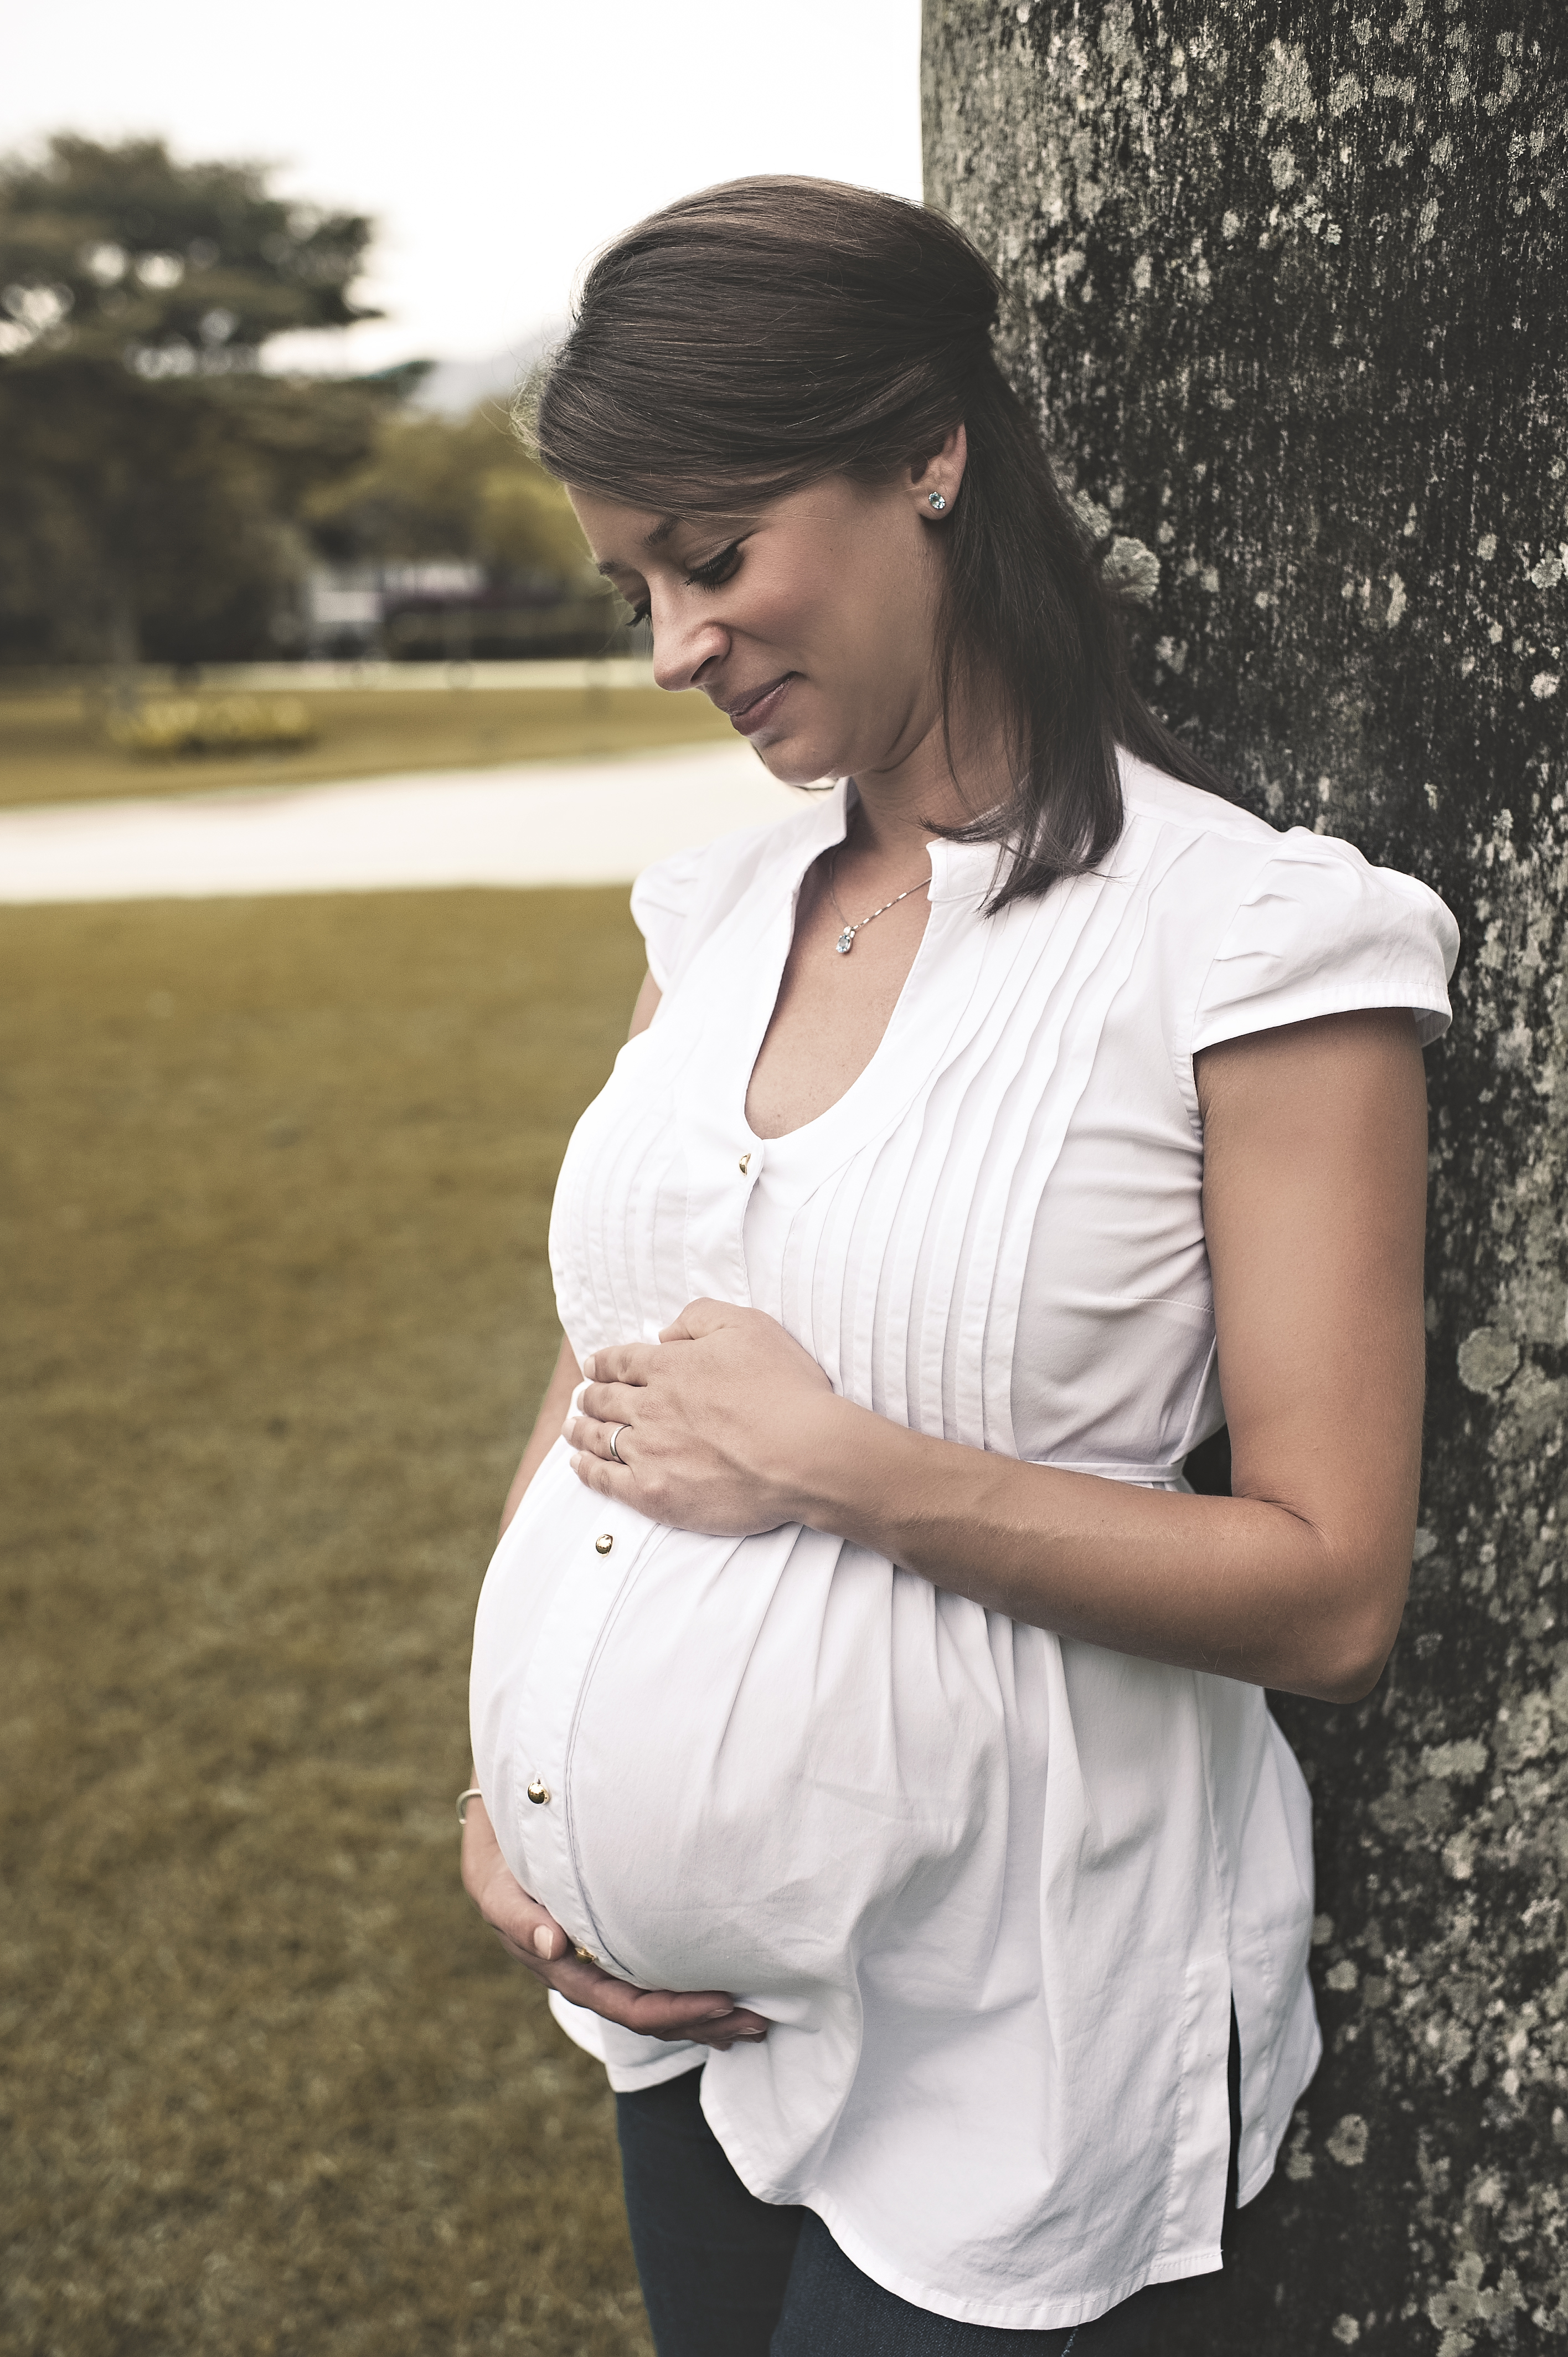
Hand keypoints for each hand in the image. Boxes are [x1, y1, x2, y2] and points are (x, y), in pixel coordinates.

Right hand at [460, 1793, 767, 2048]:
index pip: (624, 2004)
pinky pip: (654, 1977)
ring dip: (705, 2015)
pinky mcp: (613, 1942)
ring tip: (755, 2020)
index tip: (723, 2002)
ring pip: (656, 2002)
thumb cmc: (501, 1852)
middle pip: (649, 2015)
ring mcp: (600, 1962)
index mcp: (561, 1966)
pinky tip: (725, 1997)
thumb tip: (553, 1945)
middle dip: (702, 2022)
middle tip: (757, 2023)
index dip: (673, 2010)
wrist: (499, 1829)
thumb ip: (518, 1917)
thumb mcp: (496, 1883)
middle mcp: (585, 1973)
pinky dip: (690, 1992)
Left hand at [565, 1299, 838, 1534]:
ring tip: (572, 1428)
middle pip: (605, 1399)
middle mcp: (650, 1407)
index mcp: (669, 1366)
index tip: (593, 1367)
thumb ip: (700, 1317)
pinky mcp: (655, 1494)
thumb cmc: (785, 1388)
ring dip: (581, 1430)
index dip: (603, 1363)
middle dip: (589, 1396)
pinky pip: (606, 1481)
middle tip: (581, 1398)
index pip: (622, 1362)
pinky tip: (580, 1466)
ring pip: (599, 1438)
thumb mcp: (749, 1325)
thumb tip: (665, 1332)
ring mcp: (649, 1452)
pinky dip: (588, 1470)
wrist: (803, 1454)